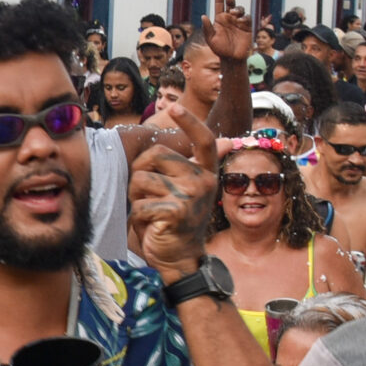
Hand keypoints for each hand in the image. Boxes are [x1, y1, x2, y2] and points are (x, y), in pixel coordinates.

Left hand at [130, 107, 218, 281]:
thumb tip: (228, 141)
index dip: (189, 121)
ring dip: (136, 197)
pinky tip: (151, 227)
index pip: (203, 140)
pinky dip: (137, 217)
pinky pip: (140, 203)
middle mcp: (203, 180)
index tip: (174, 105)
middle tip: (147, 195)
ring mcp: (191, 195)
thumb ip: (191, 166)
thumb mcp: (186, 191)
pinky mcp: (176, 210)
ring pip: (142, 179)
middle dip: (140, 172)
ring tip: (150, 213)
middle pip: (155, 155)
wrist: (180, 260)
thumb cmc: (175, 223)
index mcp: (206, 173)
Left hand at [203, 0, 252, 64]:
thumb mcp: (211, 39)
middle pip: (230, 4)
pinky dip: (245, 16)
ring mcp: (238, 22)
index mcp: (219, 19)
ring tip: (234, 13)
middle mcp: (229, 18)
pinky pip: (247, 17)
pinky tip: (241, 20)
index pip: (219, 3)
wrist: (231, 59)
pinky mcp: (247, 27)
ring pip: (240, 8)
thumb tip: (203, 16)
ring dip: (237, 8)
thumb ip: (207, 28)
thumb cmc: (219, 49)